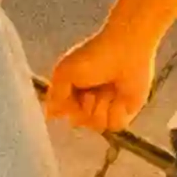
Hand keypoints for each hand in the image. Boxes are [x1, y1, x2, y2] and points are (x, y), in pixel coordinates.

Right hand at [37, 22, 154, 136]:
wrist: (126, 50)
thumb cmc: (94, 56)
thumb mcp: (64, 72)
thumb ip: (55, 96)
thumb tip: (50, 115)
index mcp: (72, 89)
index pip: (61, 112)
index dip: (65, 107)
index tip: (70, 95)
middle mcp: (88, 100)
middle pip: (78, 122)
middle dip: (83, 107)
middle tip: (91, 91)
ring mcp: (107, 107)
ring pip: (96, 126)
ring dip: (100, 107)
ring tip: (108, 90)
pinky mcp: (125, 111)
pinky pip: (115, 126)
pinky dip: (116, 111)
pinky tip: (119, 96)